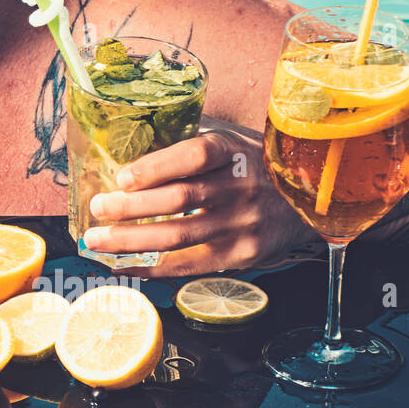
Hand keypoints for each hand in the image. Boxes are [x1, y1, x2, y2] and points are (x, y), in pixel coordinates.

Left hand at [80, 116, 323, 275]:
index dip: (155, 167)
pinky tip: (122, 265)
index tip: (121, 178)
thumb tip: (126, 141)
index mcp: (233, 151)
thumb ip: (188, 141)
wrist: (313, 199)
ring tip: (96, 240)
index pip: (194, 156)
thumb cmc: (253, 164)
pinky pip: (190, 266)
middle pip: (180, 200)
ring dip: (131, 241)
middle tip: (97, 209)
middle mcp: (241, 187)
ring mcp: (243, 224)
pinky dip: (151, 268)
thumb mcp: (230, 140)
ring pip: (179, 236)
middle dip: (130, 207)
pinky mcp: (243, 255)